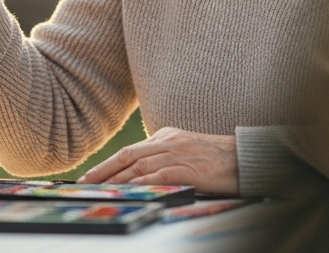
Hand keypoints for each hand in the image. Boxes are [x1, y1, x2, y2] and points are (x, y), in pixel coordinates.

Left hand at [80, 127, 239, 193]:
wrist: (244, 158)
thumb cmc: (217, 159)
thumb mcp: (186, 151)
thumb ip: (165, 157)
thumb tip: (142, 174)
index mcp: (167, 136)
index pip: (130, 151)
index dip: (108, 164)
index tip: (91, 175)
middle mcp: (167, 142)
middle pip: (127, 157)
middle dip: (103, 171)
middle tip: (84, 183)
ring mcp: (176, 154)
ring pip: (137, 167)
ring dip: (114, 180)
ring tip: (98, 191)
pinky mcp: (185, 169)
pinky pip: (156, 177)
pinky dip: (139, 184)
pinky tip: (126, 192)